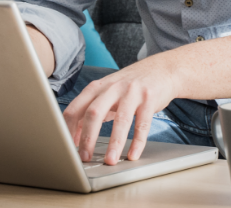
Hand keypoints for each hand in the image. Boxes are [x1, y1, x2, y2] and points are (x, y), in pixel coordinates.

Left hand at [62, 56, 177, 165]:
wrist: (161, 69)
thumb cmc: (130, 85)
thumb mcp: (107, 93)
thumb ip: (91, 110)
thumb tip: (75, 136)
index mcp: (97, 87)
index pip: (75, 108)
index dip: (69, 129)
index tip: (69, 147)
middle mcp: (112, 87)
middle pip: (94, 112)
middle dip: (87, 138)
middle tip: (84, 158)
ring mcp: (132, 92)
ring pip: (121, 120)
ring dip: (114, 143)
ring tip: (110, 161)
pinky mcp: (149, 99)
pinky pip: (142, 124)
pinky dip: (137, 142)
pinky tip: (133, 155)